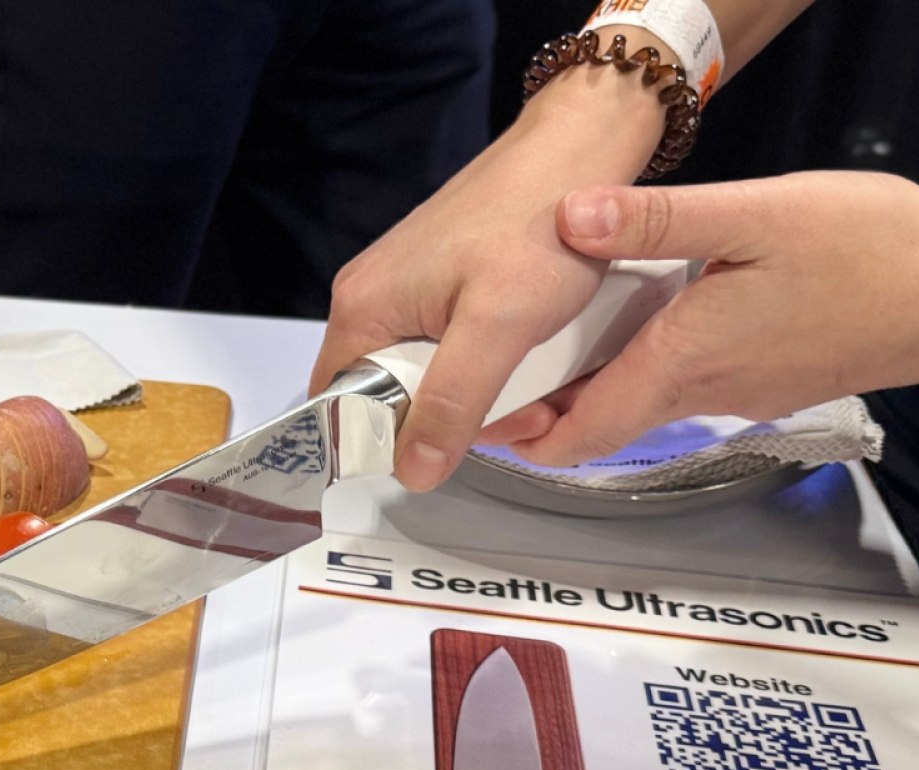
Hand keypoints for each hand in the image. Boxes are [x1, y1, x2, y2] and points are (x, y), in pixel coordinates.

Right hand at [310, 70, 665, 490]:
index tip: (458, 444)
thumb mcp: (500, 327)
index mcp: (360, 309)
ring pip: (422, 373)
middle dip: (449, 419)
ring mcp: (401, 284)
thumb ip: (452, 402)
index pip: (341, 409)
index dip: (391, 441)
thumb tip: (411, 473)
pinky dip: (484, 360)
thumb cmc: (540, 227)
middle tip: (522, 413)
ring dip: (474, 393)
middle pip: (385, 395)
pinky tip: (525, 352)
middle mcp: (368, 296)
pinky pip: (444, 343)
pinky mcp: (435, 277)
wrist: (577, 147)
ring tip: (534, 383)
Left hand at [482, 171, 918, 466]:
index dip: (517, 437)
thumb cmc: (877, 252)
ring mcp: (742, 390)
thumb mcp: (756, 214)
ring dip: (592, 383)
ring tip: (545, 344)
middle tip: (487, 383)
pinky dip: (646, 362)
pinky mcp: (771, 376)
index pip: (578, 430)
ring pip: (644, 399)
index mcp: (686, 360)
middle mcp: (707, 390)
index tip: (469, 426)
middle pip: (601, 421)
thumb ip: (655, 220)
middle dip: (539, 412)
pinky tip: (642, 316)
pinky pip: (688, 379)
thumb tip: (568, 219)